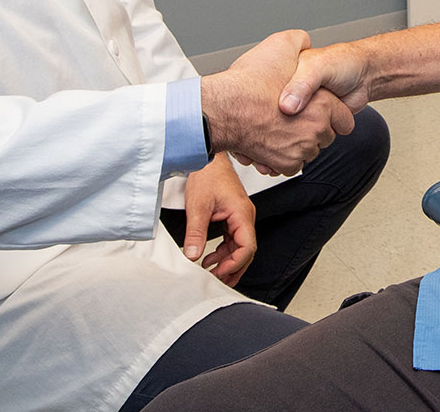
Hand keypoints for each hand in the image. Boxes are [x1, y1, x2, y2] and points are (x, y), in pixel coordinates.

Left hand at [181, 157, 255, 283]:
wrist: (207, 158)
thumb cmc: (207, 175)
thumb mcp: (198, 206)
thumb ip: (196, 233)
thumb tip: (193, 255)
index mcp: (242, 215)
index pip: (247, 247)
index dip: (234, 264)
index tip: (218, 273)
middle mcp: (245, 217)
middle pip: (247, 251)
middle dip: (233, 268)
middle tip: (218, 281)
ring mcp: (239, 218)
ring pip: (239, 247)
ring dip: (227, 262)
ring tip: (211, 273)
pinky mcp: (232, 217)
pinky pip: (232, 240)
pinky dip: (223, 252)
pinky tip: (210, 258)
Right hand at [202, 30, 354, 175]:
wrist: (222, 109)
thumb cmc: (249, 80)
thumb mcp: (280, 46)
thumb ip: (299, 42)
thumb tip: (306, 44)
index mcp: (322, 102)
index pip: (342, 118)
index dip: (332, 113)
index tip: (322, 112)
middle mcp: (314, 127)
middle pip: (325, 136)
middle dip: (313, 128)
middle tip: (294, 118)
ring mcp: (300, 148)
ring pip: (307, 151)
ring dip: (296, 144)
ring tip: (279, 130)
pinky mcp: (285, 164)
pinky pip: (291, 166)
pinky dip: (282, 159)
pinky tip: (271, 144)